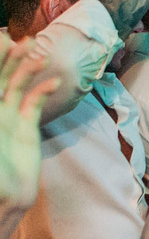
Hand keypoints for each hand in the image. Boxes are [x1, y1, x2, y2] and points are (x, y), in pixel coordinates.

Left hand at [0, 37, 58, 208]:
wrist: (3, 198)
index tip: (2, 42)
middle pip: (1, 77)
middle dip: (10, 59)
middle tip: (24, 41)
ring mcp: (9, 117)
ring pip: (18, 86)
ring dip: (28, 70)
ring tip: (40, 55)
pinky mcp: (25, 128)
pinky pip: (35, 104)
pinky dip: (43, 92)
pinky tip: (53, 82)